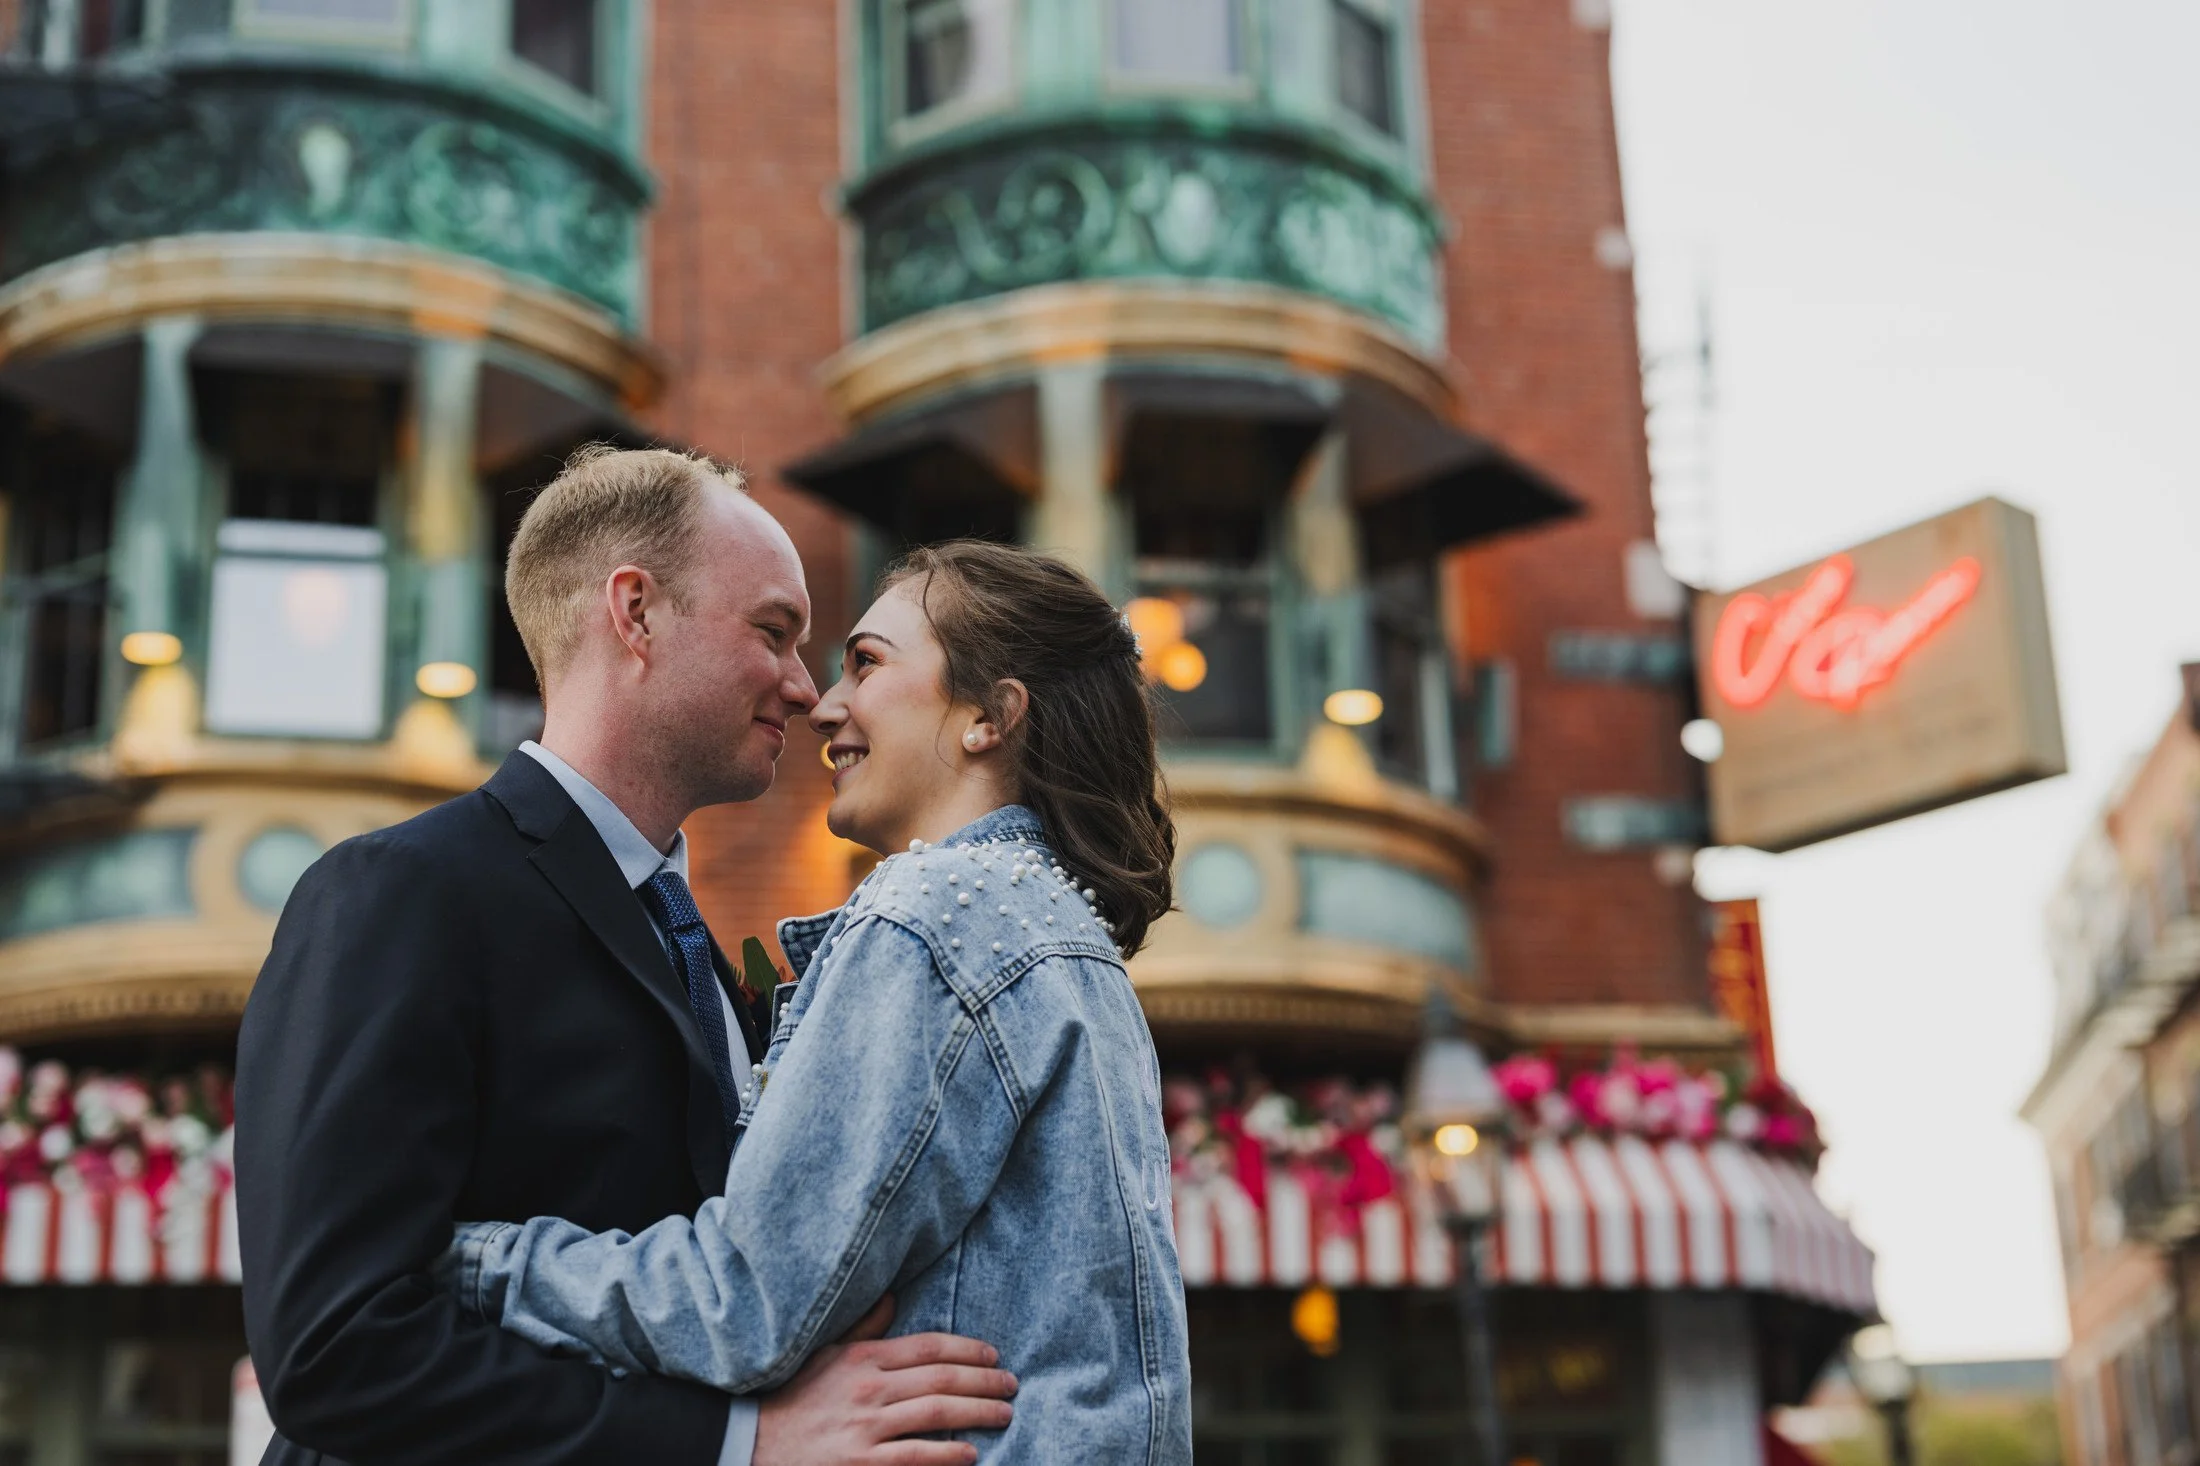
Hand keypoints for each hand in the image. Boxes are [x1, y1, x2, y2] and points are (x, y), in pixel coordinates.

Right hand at [753, 1297, 1016, 1465]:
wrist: (751, 1442)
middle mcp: (869, 1388)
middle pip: (942, 1379)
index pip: (929, 1346)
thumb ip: (865, 1326)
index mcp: (862, 1357)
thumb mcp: (825, 1353)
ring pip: (938, 1414)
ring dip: (978, 1412)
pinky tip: (971, 1454)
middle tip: (1010, 1384)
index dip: (968, 1348)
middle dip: (984, 1380)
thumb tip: (894, 1296)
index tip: (993, 1355)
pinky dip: (948, 1454)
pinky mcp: (862, 1463)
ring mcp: (866, 1428)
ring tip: (1004, 1413)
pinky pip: (917, 1457)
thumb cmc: (793, 1398)